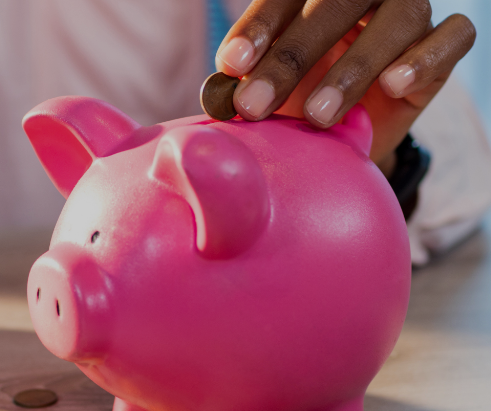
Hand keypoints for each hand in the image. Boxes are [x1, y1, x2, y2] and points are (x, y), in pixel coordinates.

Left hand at [216, 0, 474, 167]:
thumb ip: (248, 81)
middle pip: (333, 6)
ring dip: (352, 70)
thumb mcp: (270, 91)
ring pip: (396, 21)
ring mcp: (408, 12)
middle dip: (289, 59)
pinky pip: (452, 38)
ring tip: (316, 116)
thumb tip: (222, 91)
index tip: (231, 64)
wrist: (349, 134)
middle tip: (255, 105)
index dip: (258, 27)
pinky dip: (423, 60)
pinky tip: (393, 85)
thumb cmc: (299, 101)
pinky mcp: (445, 45)